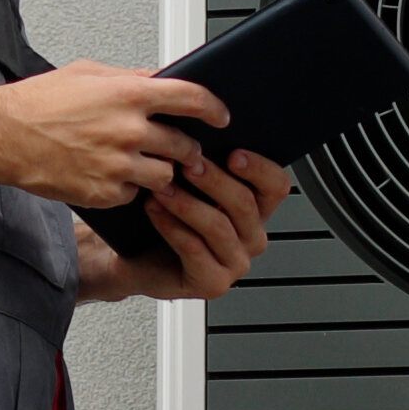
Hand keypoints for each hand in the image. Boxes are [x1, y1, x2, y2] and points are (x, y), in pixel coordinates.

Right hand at [0, 60, 230, 207]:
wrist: (1, 135)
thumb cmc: (39, 102)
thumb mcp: (88, 74)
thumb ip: (131, 78)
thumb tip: (163, 79)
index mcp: (128, 94)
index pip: (192, 98)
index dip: (214, 109)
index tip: (222, 117)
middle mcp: (128, 130)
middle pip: (184, 145)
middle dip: (188, 149)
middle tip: (184, 150)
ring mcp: (118, 164)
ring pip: (166, 176)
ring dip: (162, 172)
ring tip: (143, 163)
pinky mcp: (105, 192)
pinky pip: (136, 194)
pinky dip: (131, 189)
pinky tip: (114, 176)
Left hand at [75, 149, 294, 303]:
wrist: (132, 256)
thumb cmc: (162, 216)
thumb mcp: (187, 182)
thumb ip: (203, 159)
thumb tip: (203, 126)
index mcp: (255, 209)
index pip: (277, 186)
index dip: (260, 169)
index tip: (234, 153)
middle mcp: (250, 236)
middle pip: (245, 205)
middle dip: (214, 181)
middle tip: (188, 163)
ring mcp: (234, 262)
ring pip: (219, 227)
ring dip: (188, 203)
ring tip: (162, 186)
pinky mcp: (213, 283)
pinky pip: (195, 251)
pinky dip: (173, 227)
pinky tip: (155, 211)